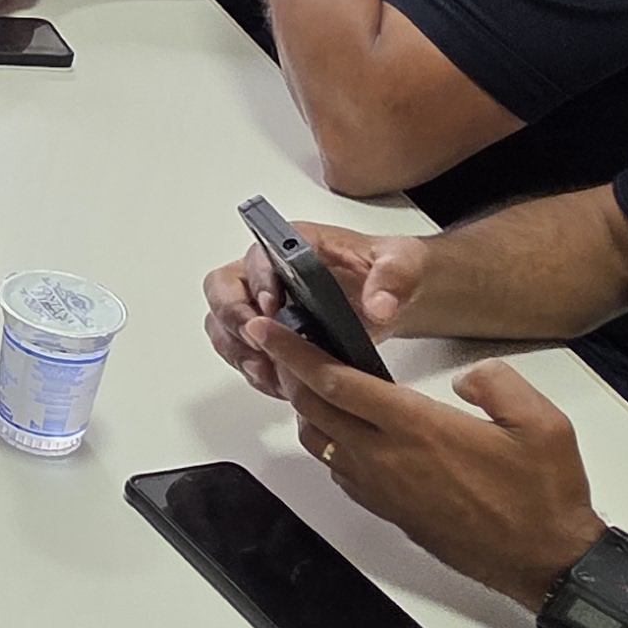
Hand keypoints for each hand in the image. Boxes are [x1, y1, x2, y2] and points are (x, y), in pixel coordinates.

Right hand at [198, 220, 419, 395]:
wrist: (398, 297)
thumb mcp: (403, 265)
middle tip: (257, 347)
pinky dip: (252, 369)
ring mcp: (263, 302)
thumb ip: (393, 278)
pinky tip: (278, 383)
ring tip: (267, 373)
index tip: (272, 308)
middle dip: (233, 320)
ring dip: (237, 350)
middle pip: (223, 288)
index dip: (258, 282)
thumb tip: (379, 304)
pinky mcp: (270, 333)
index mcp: (295, 244)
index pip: (257, 256)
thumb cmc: (392, 272)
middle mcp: (269, 270)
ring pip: (223, 323)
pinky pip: (240, 350)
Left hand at [279, 354, 605, 611]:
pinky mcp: (390, 512)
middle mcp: (389, 460)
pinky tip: (345, 432)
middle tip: (282, 349)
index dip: (295, 354)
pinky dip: (329, 445)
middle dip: (290, 375)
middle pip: (314, 410)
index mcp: (418, 428)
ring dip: (307, 411)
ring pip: (321, 444)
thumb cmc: (542, 495)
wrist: (544, 560)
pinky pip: (341, 473)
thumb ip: (495, 381)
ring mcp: (384, 490)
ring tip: (312, 385)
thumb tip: (465, 377)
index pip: (337, 382)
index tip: (270, 333)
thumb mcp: (541, 420)